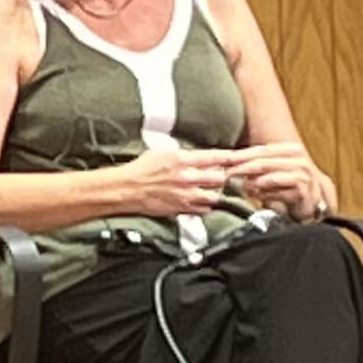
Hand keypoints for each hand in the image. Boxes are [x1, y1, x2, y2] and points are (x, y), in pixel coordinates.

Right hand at [119, 148, 238, 219]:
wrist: (126, 189)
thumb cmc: (140, 170)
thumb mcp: (160, 152)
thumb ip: (180, 154)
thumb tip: (194, 155)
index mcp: (181, 159)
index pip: (213, 157)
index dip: (228, 157)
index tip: (236, 157)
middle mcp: (186, 177)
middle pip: (218, 178)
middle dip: (221, 176)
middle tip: (221, 175)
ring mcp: (184, 195)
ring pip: (213, 196)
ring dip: (214, 192)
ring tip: (211, 189)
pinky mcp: (181, 209)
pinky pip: (202, 210)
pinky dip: (204, 205)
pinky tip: (200, 201)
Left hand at [230, 141, 332, 218]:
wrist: (309, 206)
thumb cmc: (287, 188)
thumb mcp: (270, 174)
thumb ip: (254, 168)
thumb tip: (230, 166)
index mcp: (289, 150)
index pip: (261, 150)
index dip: (242, 155)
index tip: (225, 160)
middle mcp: (298, 159)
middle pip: (264, 161)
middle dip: (243, 167)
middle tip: (227, 173)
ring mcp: (303, 174)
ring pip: (271, 175)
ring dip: (253, 181)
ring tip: (239, 186)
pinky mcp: (304, 191)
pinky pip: (280, 191)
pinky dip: (265, 194)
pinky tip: (255, 196)